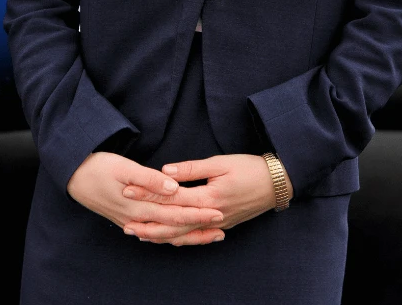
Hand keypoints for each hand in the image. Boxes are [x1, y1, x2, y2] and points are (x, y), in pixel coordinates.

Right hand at [66, 152, 225, 240]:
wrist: (73, 176)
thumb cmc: (98, 167)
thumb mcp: (124, 168)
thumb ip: (150, 180)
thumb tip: (174, 188)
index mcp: (140, 205)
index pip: (175, 212)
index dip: (198, 213)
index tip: (217, 212)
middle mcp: (137, 218)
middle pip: (173, 227)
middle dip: (198, 228)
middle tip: (221, 226)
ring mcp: (131, 221)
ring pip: (164, 233)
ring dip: (187, 235)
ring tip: (207, 235)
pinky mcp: (127, 219)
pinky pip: (154, 232)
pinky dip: (169, 235)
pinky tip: (177, 236)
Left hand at [121, 154, 293, 244]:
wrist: (277, 184)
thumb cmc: (250, 168)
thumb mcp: (221, 163)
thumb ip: (193, 168)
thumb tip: (166, 170)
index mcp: (208, 197)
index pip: (171, 197)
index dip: (148, 193)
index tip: (128, 189)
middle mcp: (210, 216)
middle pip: (173, 223)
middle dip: (148, 222)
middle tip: (125, 222)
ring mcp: (216, 224)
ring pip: (183, 235)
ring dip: (160, 235)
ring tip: (139, 234)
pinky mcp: (222, 226)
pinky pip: (195, 236)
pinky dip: (178, 238)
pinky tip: (167, 238)